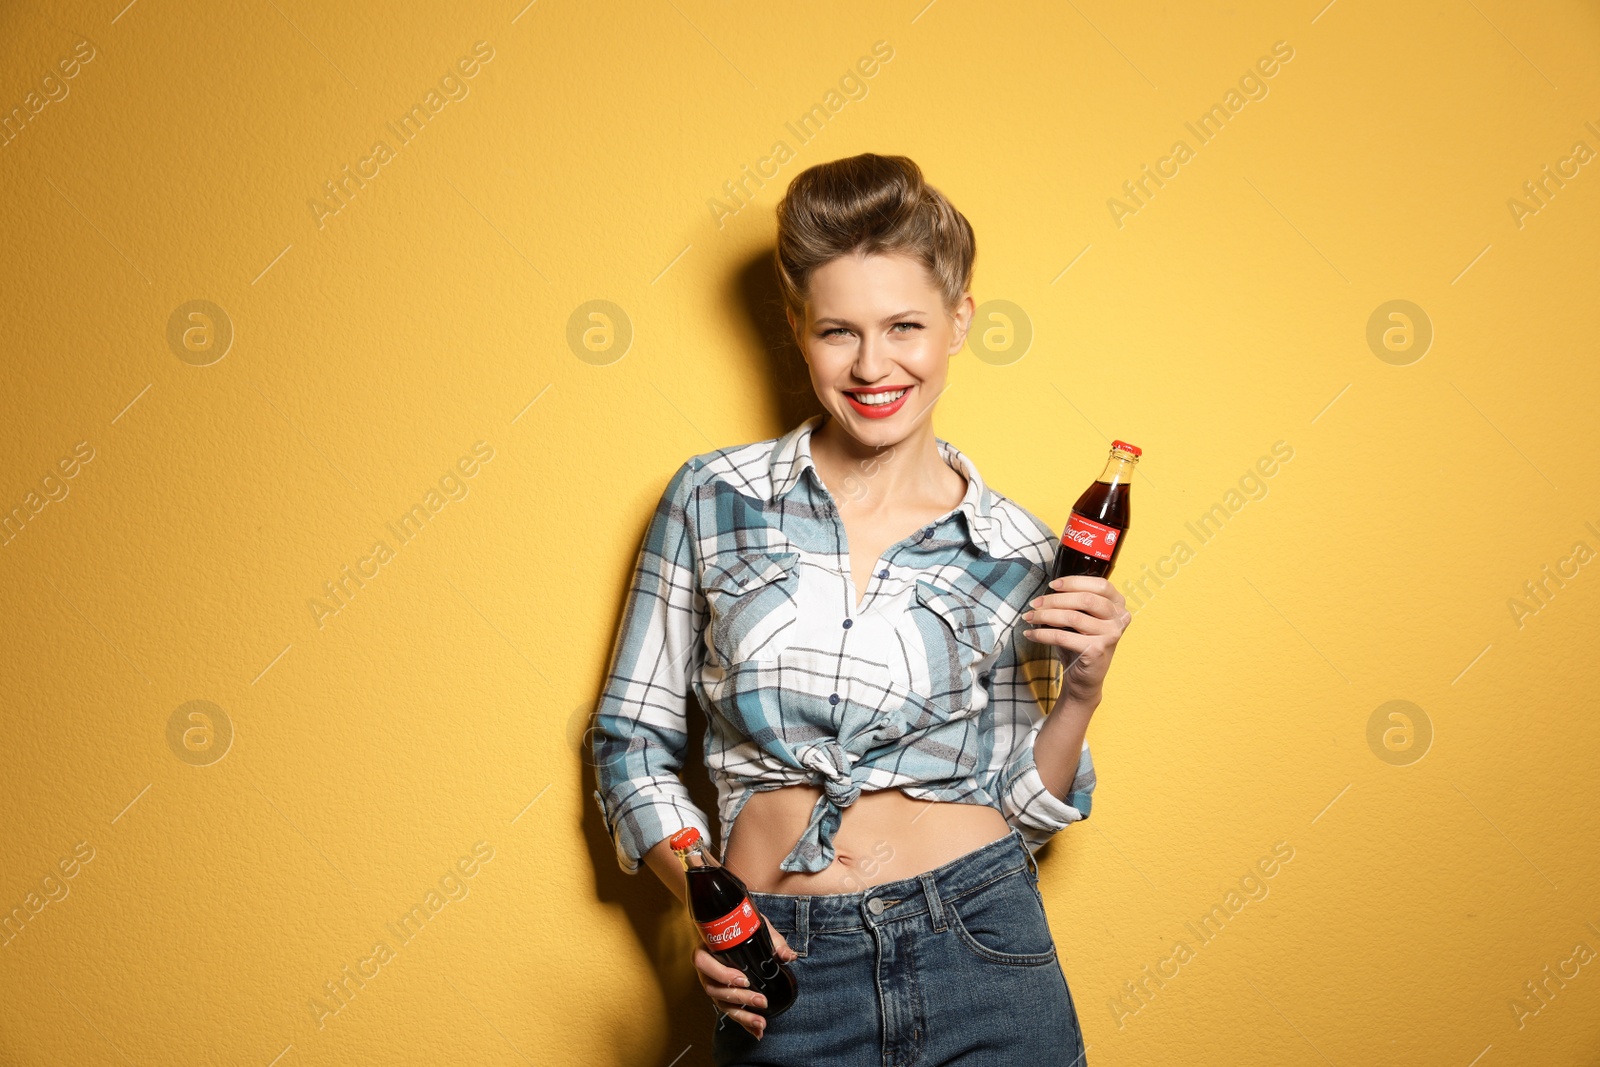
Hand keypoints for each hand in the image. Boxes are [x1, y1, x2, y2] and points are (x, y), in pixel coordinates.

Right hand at [693, 916, 797, 1039]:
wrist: (732, 929)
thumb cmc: (740, 927)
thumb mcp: (756, 927)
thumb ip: (774, 941)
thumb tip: (789, 956)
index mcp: (706, 948)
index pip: (703, 962)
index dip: (721, 973)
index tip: (744, 979)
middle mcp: (705, 970)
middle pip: (714, 989)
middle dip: (739, 998)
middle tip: (761, 1001)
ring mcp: (712, 985)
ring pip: (721, 1004)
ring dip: (741, 1015)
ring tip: (761, 1022)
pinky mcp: (721, 996)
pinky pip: (730, 1011)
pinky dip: (744, 1022)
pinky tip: (757, 1031)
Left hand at [1021, 575, 1132, 703]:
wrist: (1085, 678)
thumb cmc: (1080, 643)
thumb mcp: (1081, 618)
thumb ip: (1074, 602)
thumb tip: (1047, 592)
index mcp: (1118, 605)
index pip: (1100, 585)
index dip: (1075, 582)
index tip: (1052, 585)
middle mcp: (1119, 619)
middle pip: (1085, 599)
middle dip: (1055, 599)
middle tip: (1034, 603)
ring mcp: (1111, 635)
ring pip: (1072, 617)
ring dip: (1045, 616)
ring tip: (1029, 617)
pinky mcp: (1096, 650)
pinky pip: (1063, 636)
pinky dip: (1042, 634)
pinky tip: (1031, 634)